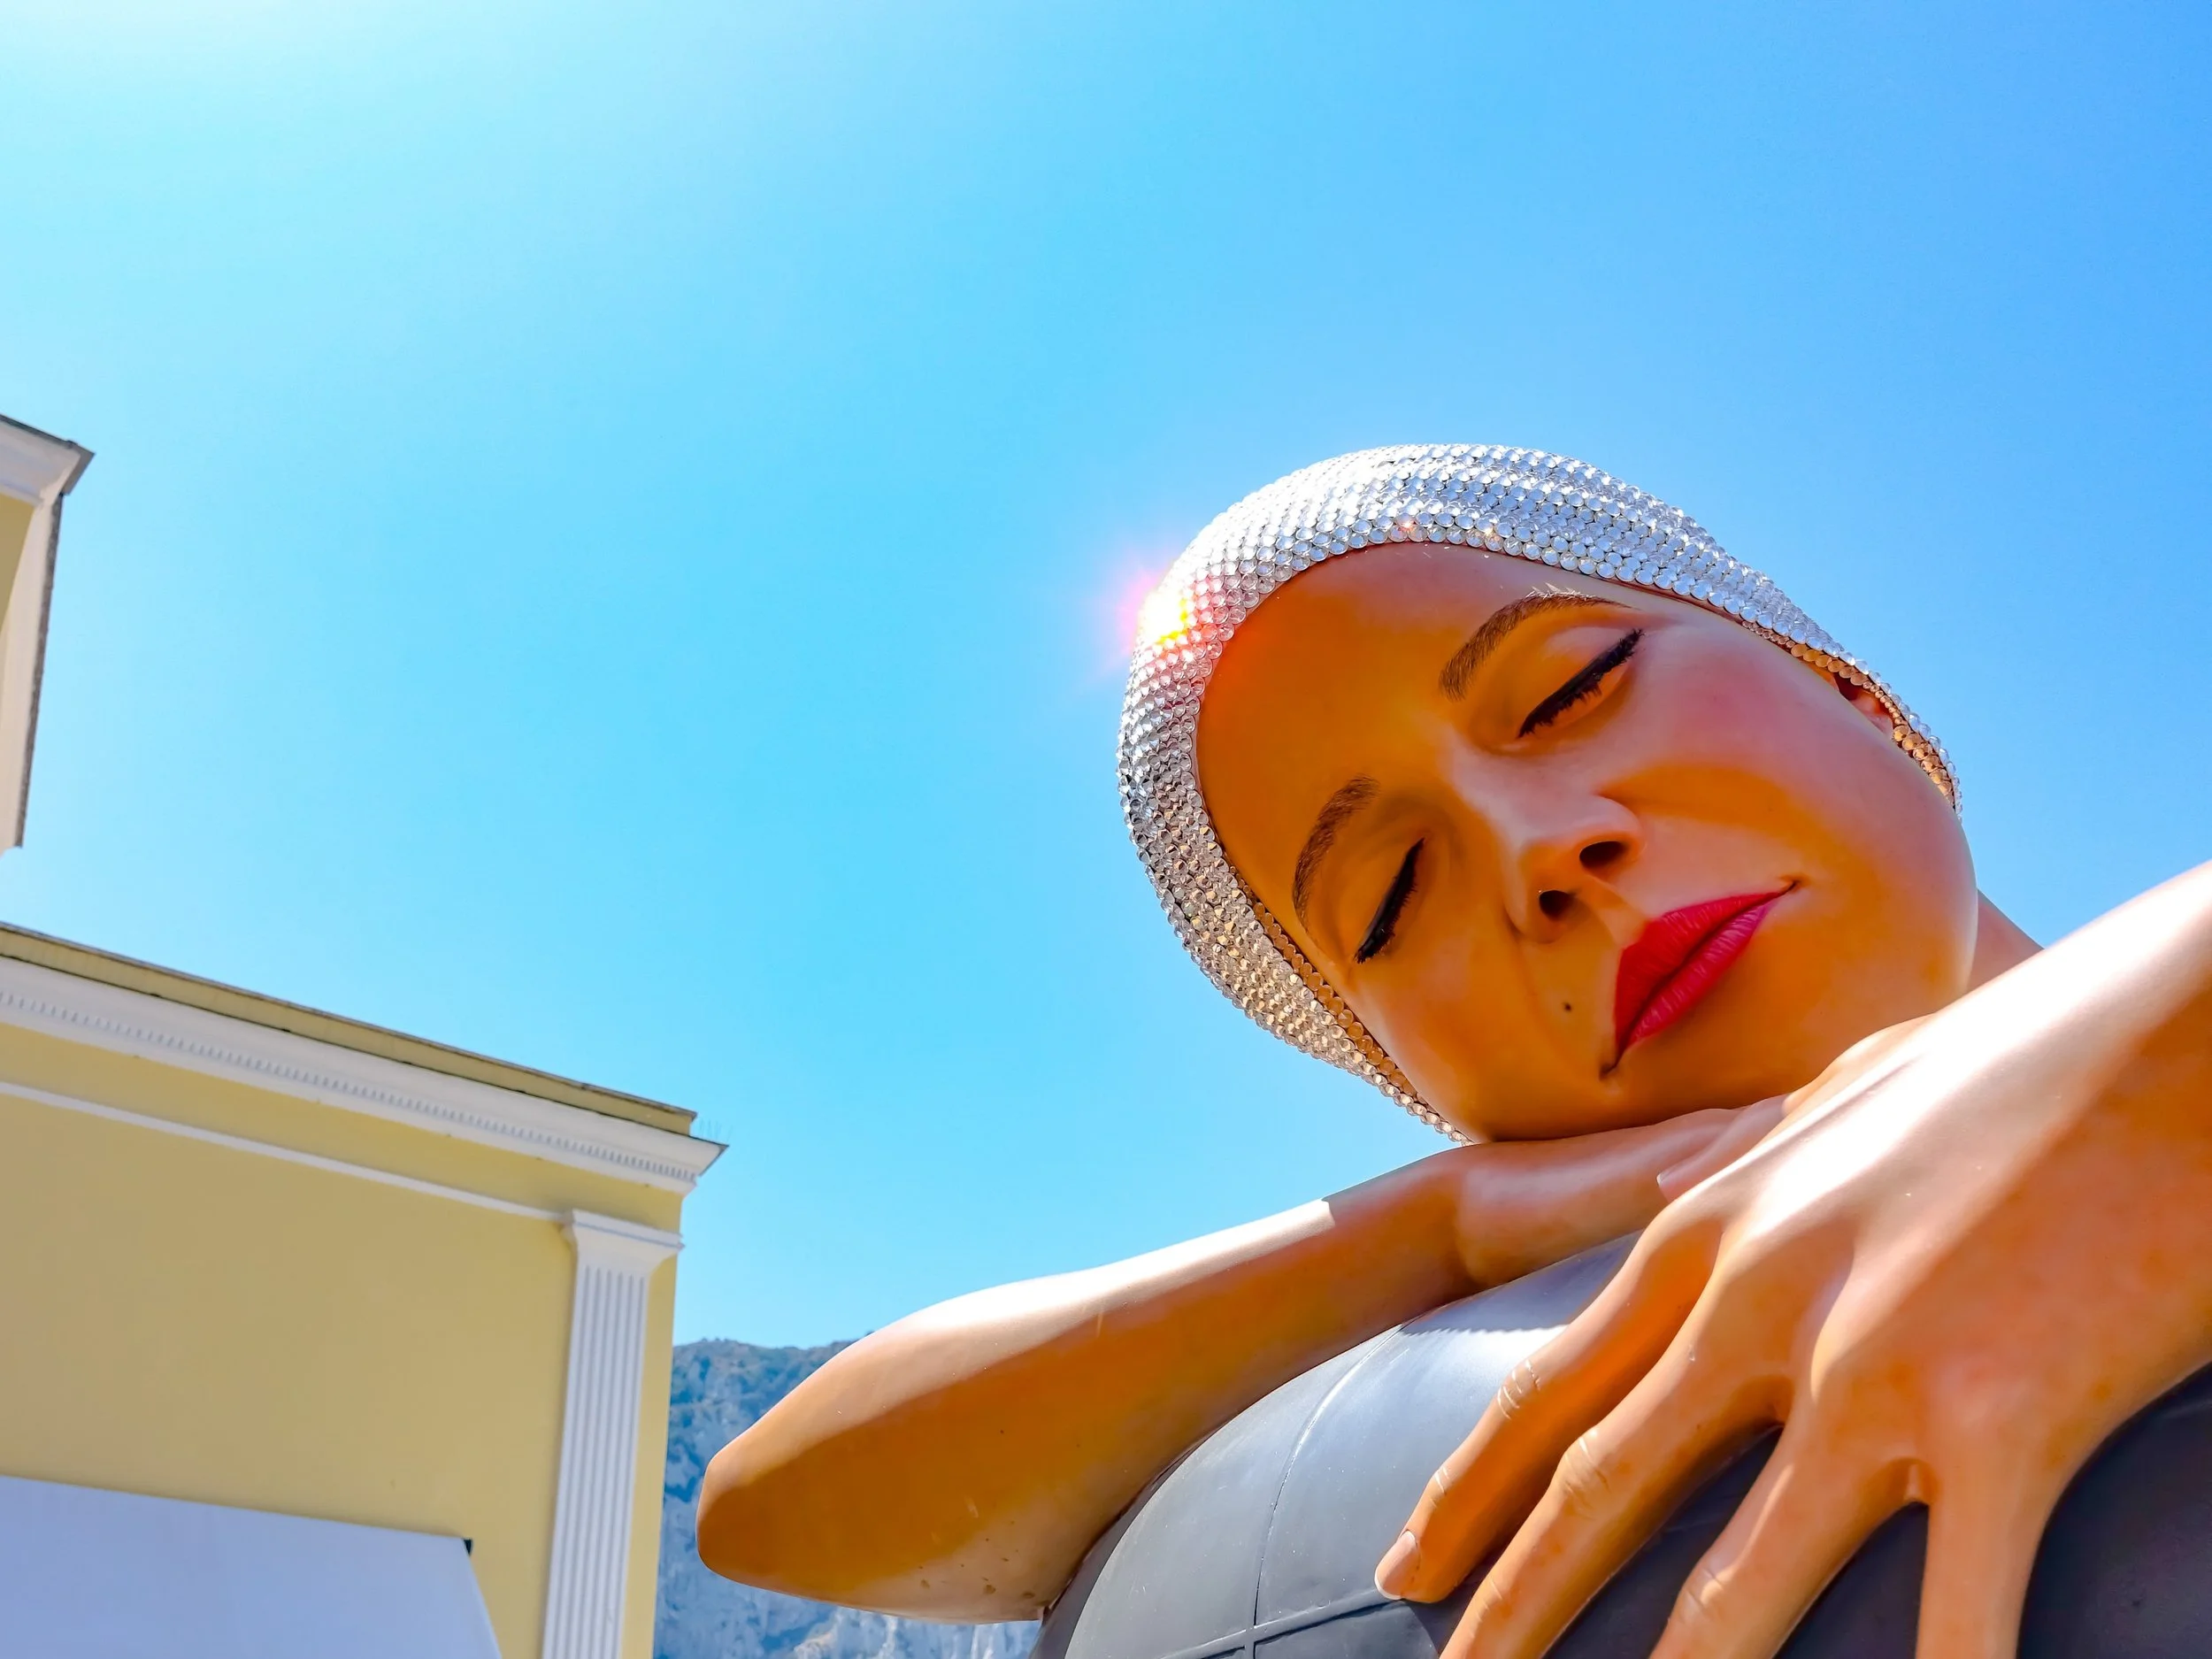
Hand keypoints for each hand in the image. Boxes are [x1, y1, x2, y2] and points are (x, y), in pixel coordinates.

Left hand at [1377, 863, 2211, 1658]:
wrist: (2174, 1025)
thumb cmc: (2025, 1058)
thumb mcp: (1847, 1096)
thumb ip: (1753, 1152)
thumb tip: (1690, 1180)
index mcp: (1714, 1229)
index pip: (1552, 1390)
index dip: (1469, 1493)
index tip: (1405, 1567)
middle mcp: (1762, 1304)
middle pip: (1602, 1490)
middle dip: (1516, 1601)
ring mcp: (1876, 1367)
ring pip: (1743, 1581)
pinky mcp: (2006, 1415)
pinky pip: (1955, 1608)